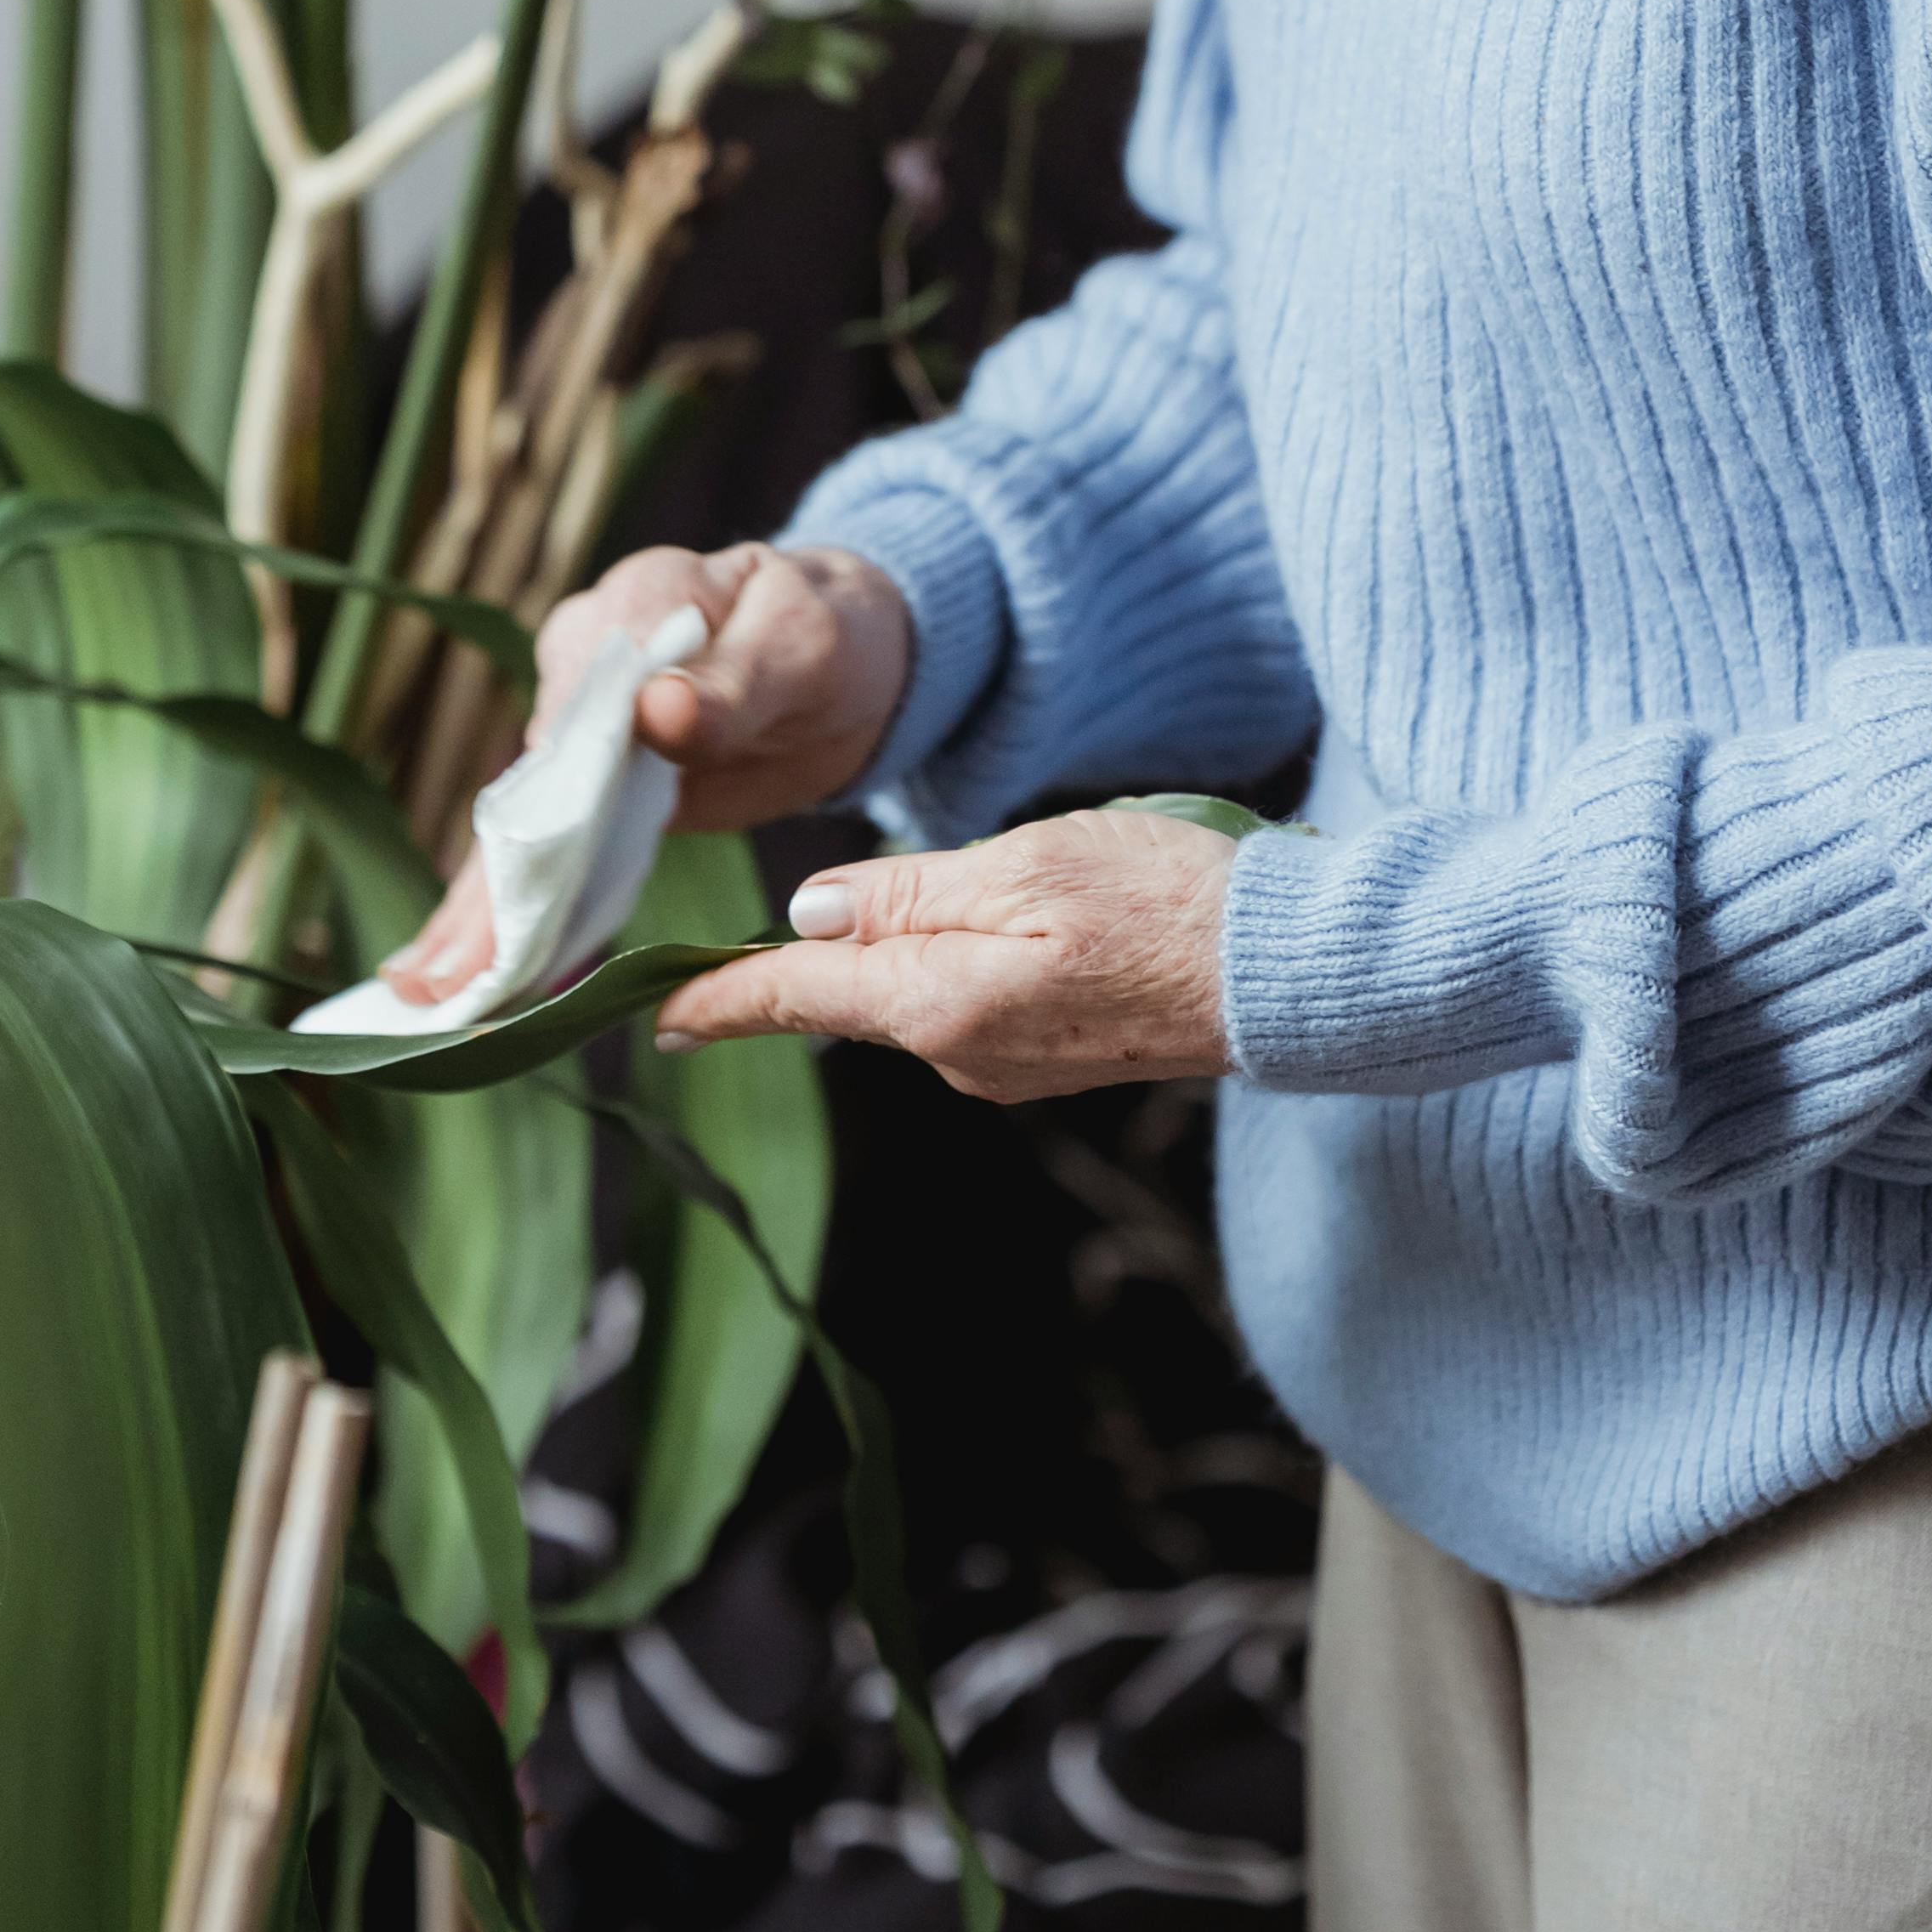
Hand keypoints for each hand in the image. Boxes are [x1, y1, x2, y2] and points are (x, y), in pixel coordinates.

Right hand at [379, 538, 912, 1005]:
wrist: (845, 663)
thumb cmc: (826, 637)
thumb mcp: (800, 649)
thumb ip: (732, 682)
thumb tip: (657, 709)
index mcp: (632, 604)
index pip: (575, 696)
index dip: (549, 784)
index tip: (525, 865)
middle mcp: (584, 666)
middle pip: (531, 776)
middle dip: (486, 880)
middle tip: (440, 972)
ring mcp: (581, 733)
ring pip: (523, 829)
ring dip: (476, 913)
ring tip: (427, 993)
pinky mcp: (595, 791)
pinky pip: (549, 855)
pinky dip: (512, 916)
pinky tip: (465, 978)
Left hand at [652, 808, 1236, 1101]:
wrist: (1283, 975)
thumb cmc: (1166, 904)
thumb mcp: (1026, 865)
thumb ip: (909, 893)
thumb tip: (810, 916)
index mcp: (939, 1004)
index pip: (794, 998)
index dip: (715, 999)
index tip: (648, 1010)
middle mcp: (959, 1055)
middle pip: (848, 999)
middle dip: (806, 963)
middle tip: (759, 932)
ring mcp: (1006, 1066)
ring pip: (910, 998)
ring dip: (898, 951)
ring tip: (958, 884)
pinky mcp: (1046, 1058)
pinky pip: (964, 1007)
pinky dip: (952, 965)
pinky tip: (1008, 920)